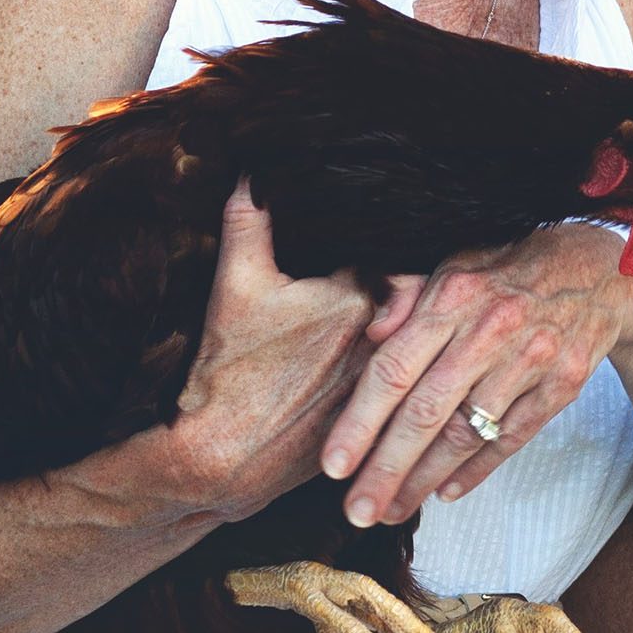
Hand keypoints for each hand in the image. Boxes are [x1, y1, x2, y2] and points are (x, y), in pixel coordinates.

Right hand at [163, 183, 415, 522]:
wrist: (224, 457)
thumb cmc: (230, 373)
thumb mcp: (234, 286)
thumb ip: (247, 223)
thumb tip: (249, 175)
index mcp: (356, 299)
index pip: (393, 254)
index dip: (387, 241)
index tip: (383, 231)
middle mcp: (380, 340)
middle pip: (407, 299)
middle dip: (400, 286)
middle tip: (376, 280)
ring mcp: (382, 382)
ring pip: (405, 341)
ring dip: (400, 328)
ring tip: (372, 319)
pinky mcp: (376, 417)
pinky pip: (397, 383)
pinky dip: (392, 370)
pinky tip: (368, 365)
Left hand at [320, 222, 632, 526]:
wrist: (598, 271)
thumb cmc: (509, 271)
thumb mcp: (453, 264)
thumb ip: (404, 298)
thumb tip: (369, 333)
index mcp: (453, 298)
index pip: (394, 369)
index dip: (360, 423)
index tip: (333, 466)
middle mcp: (489, 331)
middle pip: (426, 413)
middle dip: (386, 470)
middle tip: (356, 510)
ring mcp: (530, 361)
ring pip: (466, 434)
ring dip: (424, 480)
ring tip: (392, 509)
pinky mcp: (561, 386)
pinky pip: (511, 439)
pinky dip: (476, 470)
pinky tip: (445, 492)